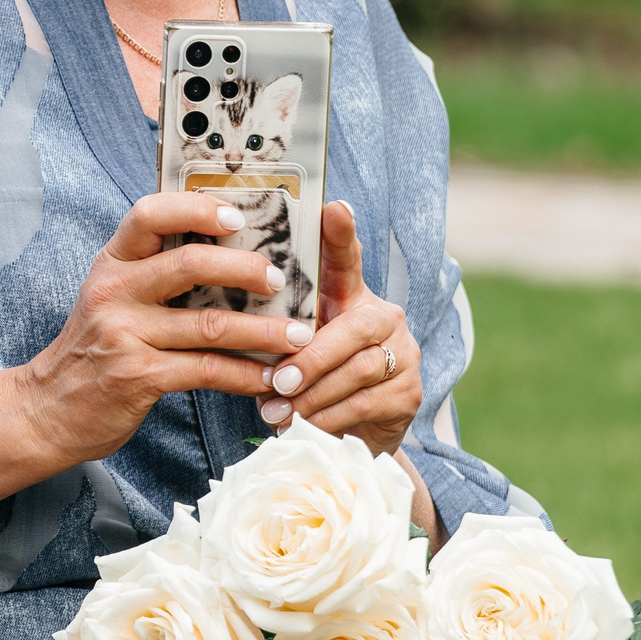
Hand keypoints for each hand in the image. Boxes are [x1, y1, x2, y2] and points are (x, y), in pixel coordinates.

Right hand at [14, 191, 314, 464]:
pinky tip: (269, 378)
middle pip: (190, 264)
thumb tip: (227, 252)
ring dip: (263, 331)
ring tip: (299, 336)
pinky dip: (244, 375)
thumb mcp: (111, 297)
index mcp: (112, 262)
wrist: (48, 409)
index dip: (195, 208)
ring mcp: (124, 334)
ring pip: (209, 324)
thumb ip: (153, 273)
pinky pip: (206, 370)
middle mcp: (114, 291)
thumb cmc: (95, 349)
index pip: (149, 214)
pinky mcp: (137, 376)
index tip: (236, 215)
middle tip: (281, 279)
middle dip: (246, 270)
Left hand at [255, 200, 421, 455]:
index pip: (347, 260)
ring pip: (359, 369)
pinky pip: (367, 403)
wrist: (356, 434)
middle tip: (277, 381)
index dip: (342, 234)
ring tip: (278, 410)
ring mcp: (403, 354)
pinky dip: (329, 417)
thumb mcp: (294, 350)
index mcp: (351, 297)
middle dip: (311, 357)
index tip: (334, 206)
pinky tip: (304, 426)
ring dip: (314, 395)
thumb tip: (230, 327)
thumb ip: (277, 332)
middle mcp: (385, 317)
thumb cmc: (312, 382)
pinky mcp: (410, 392)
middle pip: (355, 327)